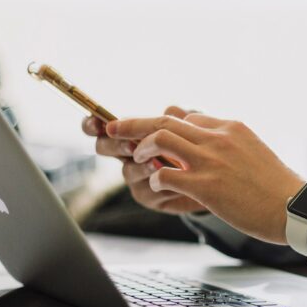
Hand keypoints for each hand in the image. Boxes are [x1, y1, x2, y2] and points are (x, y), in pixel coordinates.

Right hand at [83, 106, 206, 214]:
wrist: (214, 179)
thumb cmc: (200, 148)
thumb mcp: (194, 128)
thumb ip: (182, 117)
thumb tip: (171, 109)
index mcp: (132, 133)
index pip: (103, 126)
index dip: (92, 123)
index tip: (97, 121)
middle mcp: (128, 154)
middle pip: (104, 147)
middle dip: (115, 145)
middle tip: (132, 146)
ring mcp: (136, 176)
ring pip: (127, 171)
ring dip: (141, 167)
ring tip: (157, 164)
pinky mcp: (149, 196)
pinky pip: (147, 191)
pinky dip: (162, 184)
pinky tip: (178, 182)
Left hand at [109, 114, 305, 243]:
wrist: (294, 208)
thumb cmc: (277, 188)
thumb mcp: (254, 152)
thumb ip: (229, 144)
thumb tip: (208, 144)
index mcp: (231, 128)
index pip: (188, 116)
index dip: (165, 124)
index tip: (151, 133)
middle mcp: (218, 138)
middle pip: (166, 120)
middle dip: (133, 122)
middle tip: (113, 127)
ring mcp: (211, 161)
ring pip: (160, 139)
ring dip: (142, 149)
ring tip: (138, 160)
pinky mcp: (206, 186)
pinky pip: (166, 174)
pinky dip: (156, 179)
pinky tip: (159, 186)